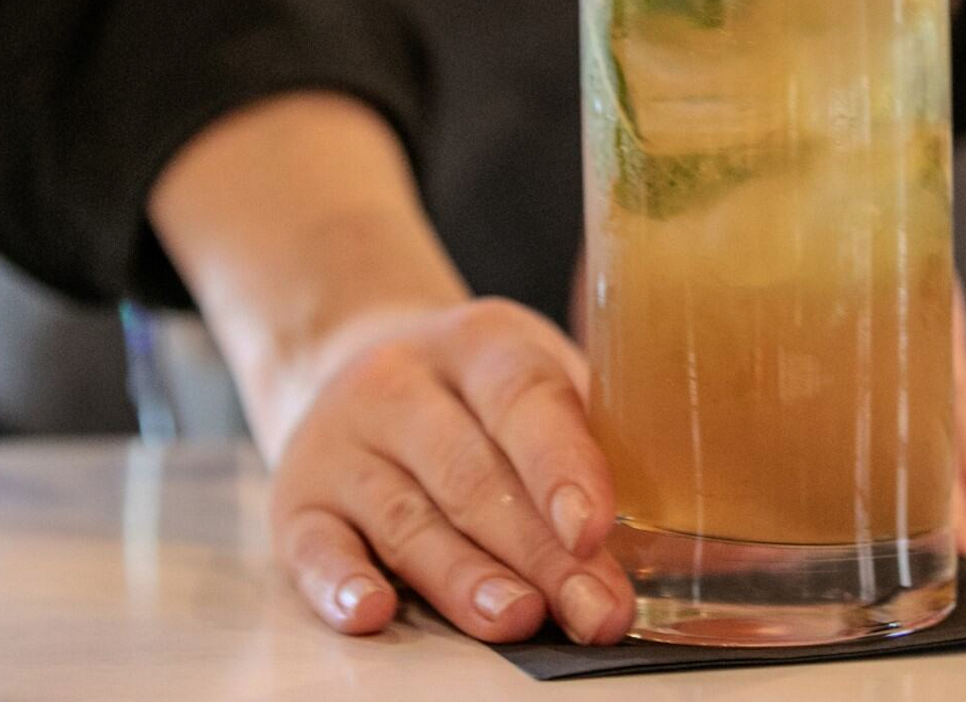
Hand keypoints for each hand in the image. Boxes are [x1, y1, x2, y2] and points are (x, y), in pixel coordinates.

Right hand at [265, 300, 635, 643]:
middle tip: (594, 611)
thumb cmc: (479, 393)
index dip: (562, 467)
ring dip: (463, 578)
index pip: (525, 401)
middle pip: (474, 476)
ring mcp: (343, 441)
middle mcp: (401, 383)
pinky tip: (371, 614)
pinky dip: (339, 583)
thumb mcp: (534, 376)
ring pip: (408, 519)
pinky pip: (314, 546)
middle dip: (539, 553)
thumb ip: (587, 436)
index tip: (595, 529)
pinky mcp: (297, 499)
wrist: (354, 360)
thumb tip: (667, 528)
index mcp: (481, 344)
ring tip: (515, 621)